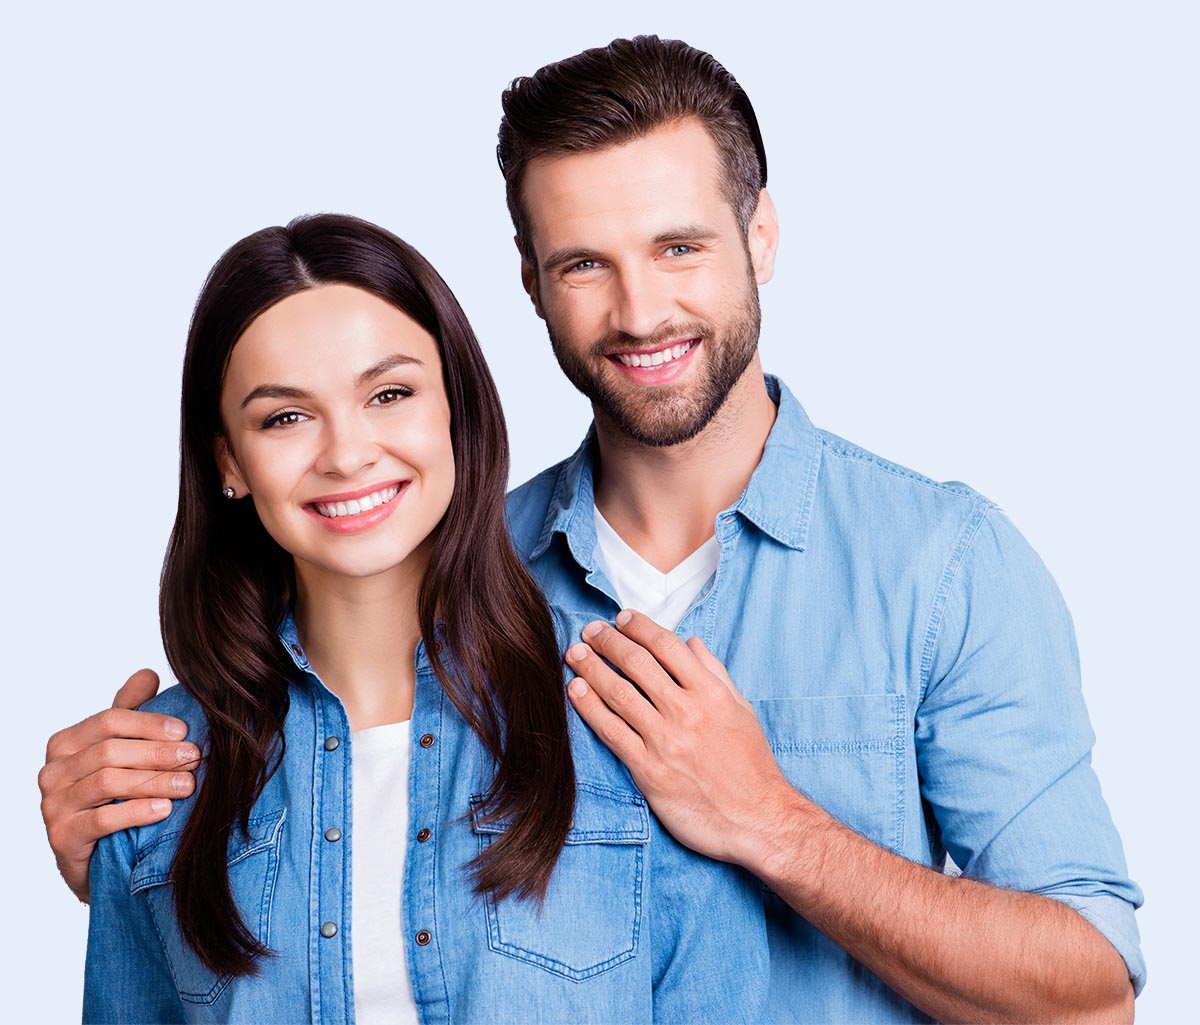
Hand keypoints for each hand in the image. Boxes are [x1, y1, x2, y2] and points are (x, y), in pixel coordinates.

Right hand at [38, 669, 198, 902]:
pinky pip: (102, 819)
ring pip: (108, 782)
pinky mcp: (61, 837)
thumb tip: (147, 673)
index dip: (149, 723)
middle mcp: (53, 771)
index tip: (185, 732)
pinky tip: (164, 809)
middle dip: (158, 753)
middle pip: (110, 751)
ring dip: (155, 780)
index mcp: (66, 743)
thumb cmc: (112, 797)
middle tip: (195, 758)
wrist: (97, 859)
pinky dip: (137, 811)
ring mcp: (53, 805)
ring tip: (188, 784)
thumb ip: (129, 711)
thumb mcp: (120, 751)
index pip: (109, 720)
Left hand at [565, 609, 794, 869]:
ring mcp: (665, 740)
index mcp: (710, 692)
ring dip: (591, 669)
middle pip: (637, 663)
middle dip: (608, 642)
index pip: (667, 646)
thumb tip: (692, 642)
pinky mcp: (648, 770)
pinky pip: (611, 731)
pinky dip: (589, 708)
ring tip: (574, 655)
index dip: (640, 627)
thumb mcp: (742, 711)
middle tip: (590, 631)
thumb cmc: (752, 766)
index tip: (622, 618)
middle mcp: (686, 710)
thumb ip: (715, 673)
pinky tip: (575, 691)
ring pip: (618, 693)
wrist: (757, 820)